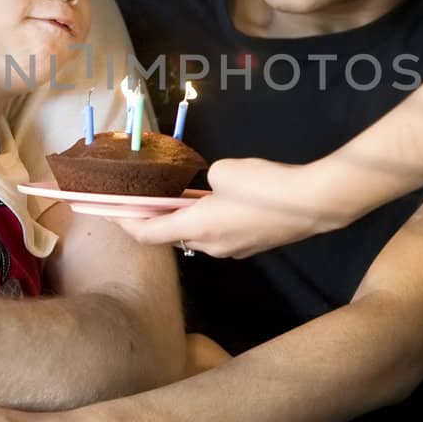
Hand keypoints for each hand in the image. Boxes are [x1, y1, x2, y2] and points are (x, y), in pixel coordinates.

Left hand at [119, 157, 338, 258]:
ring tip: (176, 199)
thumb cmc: (263, 185)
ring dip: (183, 221)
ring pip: (197, 237)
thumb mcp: (224, 170)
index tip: (110, 212)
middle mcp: (210, 246)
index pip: (148, 235)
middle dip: (154, 220)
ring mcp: (233, 250)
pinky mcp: (252, 246)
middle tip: (141, 200)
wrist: (312, 203)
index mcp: (196, 228)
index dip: (125, 225)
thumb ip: (206, 181)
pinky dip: (207, 223)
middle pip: (171, 237)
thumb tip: (211, 189)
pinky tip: (215, 204)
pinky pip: (219, 236)